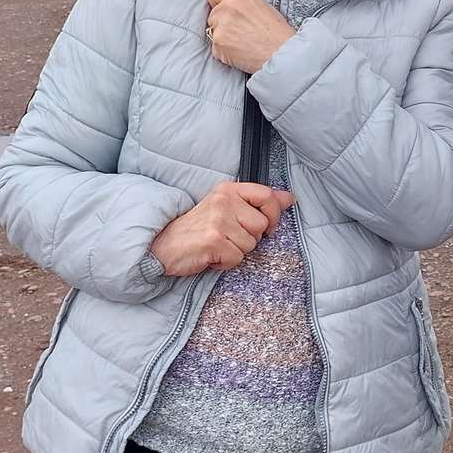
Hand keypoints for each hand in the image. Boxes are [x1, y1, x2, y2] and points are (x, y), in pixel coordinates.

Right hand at [148, 181, 294, 276]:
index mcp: (228, 189)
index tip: (265, 225)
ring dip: (236, 251)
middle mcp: (224, 200)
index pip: (267, 196)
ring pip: (251, 244)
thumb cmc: (197, 228)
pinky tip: (212, 255)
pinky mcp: (214, 241)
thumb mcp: (226, 207)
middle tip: (228, 237)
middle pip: (262, 225)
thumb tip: (290, 198)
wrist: (163, 246)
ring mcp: (218, 220)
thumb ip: (258, 202)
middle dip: (249, 238)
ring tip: (217, 246)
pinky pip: (237, 258)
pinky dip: (225, 263)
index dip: (273, 214)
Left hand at [204, 0, 294, 72]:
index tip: (222, 7)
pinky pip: (215, 47)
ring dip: (223, 36)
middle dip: (222, 21)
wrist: (281, 56)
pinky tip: (240, 50)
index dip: (217, 0)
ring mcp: (220, 27)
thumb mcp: (263, 5)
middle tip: (240, 29)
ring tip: (243, 41)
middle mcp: (227, 8)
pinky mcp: (217, 44)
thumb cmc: (277, 33)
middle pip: (213, 14)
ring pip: (213, 30)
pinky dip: (224, 50)